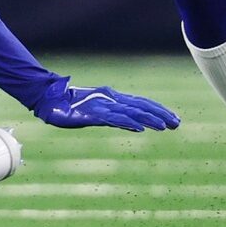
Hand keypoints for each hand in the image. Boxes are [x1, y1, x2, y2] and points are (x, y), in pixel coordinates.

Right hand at [34, 78, 179, 132]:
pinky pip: (113, 118)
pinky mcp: (93, 114)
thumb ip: (114, 116)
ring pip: (131, 112)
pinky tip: (139, 128)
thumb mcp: (96, 111)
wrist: (48, 99)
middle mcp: (111, 99)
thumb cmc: (70, 106)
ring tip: (165, 126)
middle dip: (160, 114)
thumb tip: (134, 124)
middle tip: (177, 123)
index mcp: (112, 97)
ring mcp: (102, 105)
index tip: (173, 119)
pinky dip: (128, 122)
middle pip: (141, 106)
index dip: (158, 110)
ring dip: (149, 119)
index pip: (141, 103)